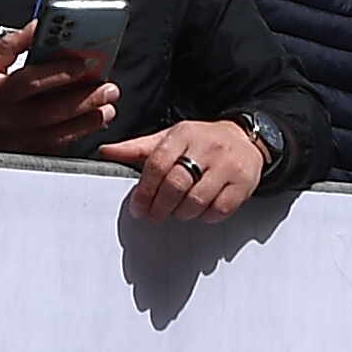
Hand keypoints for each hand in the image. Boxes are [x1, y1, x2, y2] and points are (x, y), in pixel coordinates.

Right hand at [0, 21, 121, 154]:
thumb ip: (13, 44)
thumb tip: (40, 26)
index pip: (31, 82)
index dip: (59, 72)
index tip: (84, 64)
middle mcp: (8, 121)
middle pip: (53, 110)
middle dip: (86, 97)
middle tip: (108, 86)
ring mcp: (19, 143)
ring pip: (61, 133)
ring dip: (89, 119)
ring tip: (107, 105)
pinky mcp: (28, 157)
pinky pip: (59, 147)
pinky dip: (80, 134)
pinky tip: (94, 121)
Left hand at [104, 116, 266, 223]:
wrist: (245, 139)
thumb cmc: (202, 141)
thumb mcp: (170, 138)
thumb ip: (138, 149)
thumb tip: (106, 151)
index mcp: (184, 134)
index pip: (158, 164)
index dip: (144, 190)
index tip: (138, 207)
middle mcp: (207, 147)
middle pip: (176, 185)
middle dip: (159, 207)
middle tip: (153, 215)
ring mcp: (228, 166)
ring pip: (197, 200)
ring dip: (182, 213)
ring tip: (177, 211)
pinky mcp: (244, 183)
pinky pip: (220, 209)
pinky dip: (206, 216)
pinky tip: (200, 210)